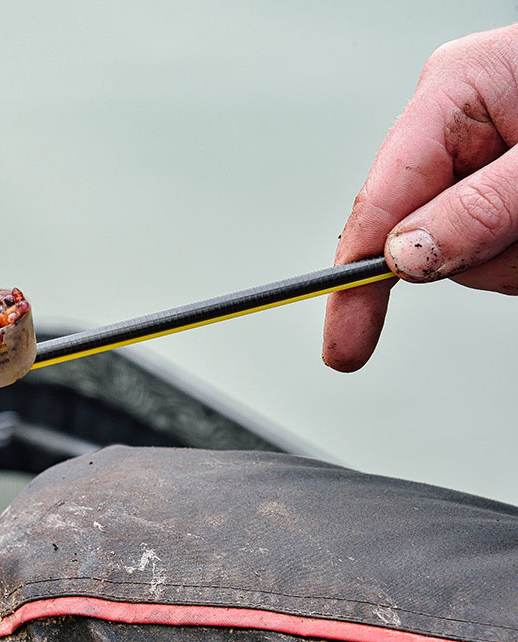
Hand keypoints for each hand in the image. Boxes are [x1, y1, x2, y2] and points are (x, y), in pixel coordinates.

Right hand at [323, 25, 517, 371]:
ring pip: (469, 257)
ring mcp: (482, 167)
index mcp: (457, 93)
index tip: (345, 342)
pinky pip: (501, 256)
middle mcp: (461, 131)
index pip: (381, 197)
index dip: (355, 275)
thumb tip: (408, 255)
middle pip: (426, 235)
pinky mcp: (506, 198)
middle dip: (484, 253)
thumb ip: (482, 207)